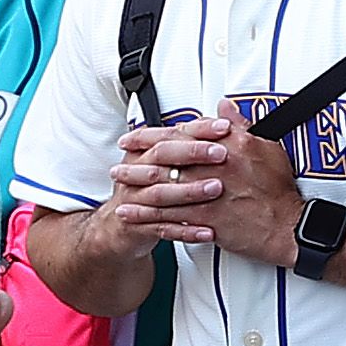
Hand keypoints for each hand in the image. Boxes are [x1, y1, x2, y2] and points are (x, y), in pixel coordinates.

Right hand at [103, 118, 227, 246]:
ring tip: (217, 188)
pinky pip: (162, 228)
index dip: (198, 129)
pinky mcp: (136, 226)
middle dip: (193, 153)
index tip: (224, 127)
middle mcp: (137, 170)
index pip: (172, 133)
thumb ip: (193, 140)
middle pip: (163, 156)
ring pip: (162, 192)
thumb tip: (226, 115)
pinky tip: (206, 230)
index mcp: (145, 151)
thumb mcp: (167, 162)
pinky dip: (185, 230)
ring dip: (190, 191)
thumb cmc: (149, 189)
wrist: (119, 227)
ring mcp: (135, 198)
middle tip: (221, 153)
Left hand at [116, 106, 305, 261]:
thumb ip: (241, 126)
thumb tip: (224, 105)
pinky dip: (148, 217)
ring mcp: (209, 195)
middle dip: (137, 165)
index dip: (151, 136)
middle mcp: (214, 168)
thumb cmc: (279, 188)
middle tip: (118, 167)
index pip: (181, 136)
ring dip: (136, 191)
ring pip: (163, 191)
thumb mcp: (266, 147)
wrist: (289, 225)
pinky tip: (133, 216)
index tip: (133, 137)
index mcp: (227, 146)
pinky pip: (170, 218)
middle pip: (165, 163)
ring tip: (119, 190)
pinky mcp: (207, 221)